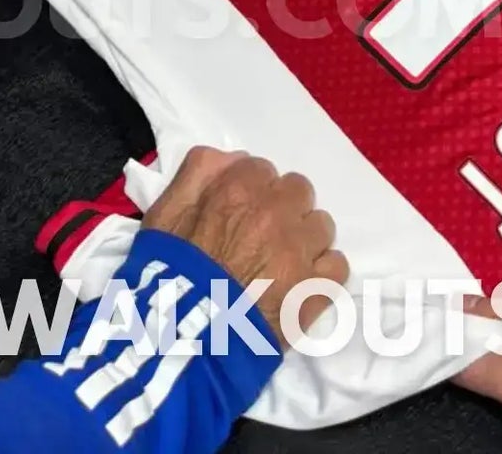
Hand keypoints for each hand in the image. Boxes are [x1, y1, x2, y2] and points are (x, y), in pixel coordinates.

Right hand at [142, 146, 347, 344]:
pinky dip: (323, 274)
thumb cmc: (167, 275)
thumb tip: (233, 159)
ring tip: (282, 265)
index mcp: (240, 188)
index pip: (262, 170)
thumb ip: (197, 172)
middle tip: (263, 238)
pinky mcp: (316, 290)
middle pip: (299, 192)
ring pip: (321, 227)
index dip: (251, 192)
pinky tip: (302, 286)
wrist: (181, 341)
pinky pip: (338, 266)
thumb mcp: (164, 213)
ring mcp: (301, 251)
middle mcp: (277, 211)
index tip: (240, 214)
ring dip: (305, 240)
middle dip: (284, 209)